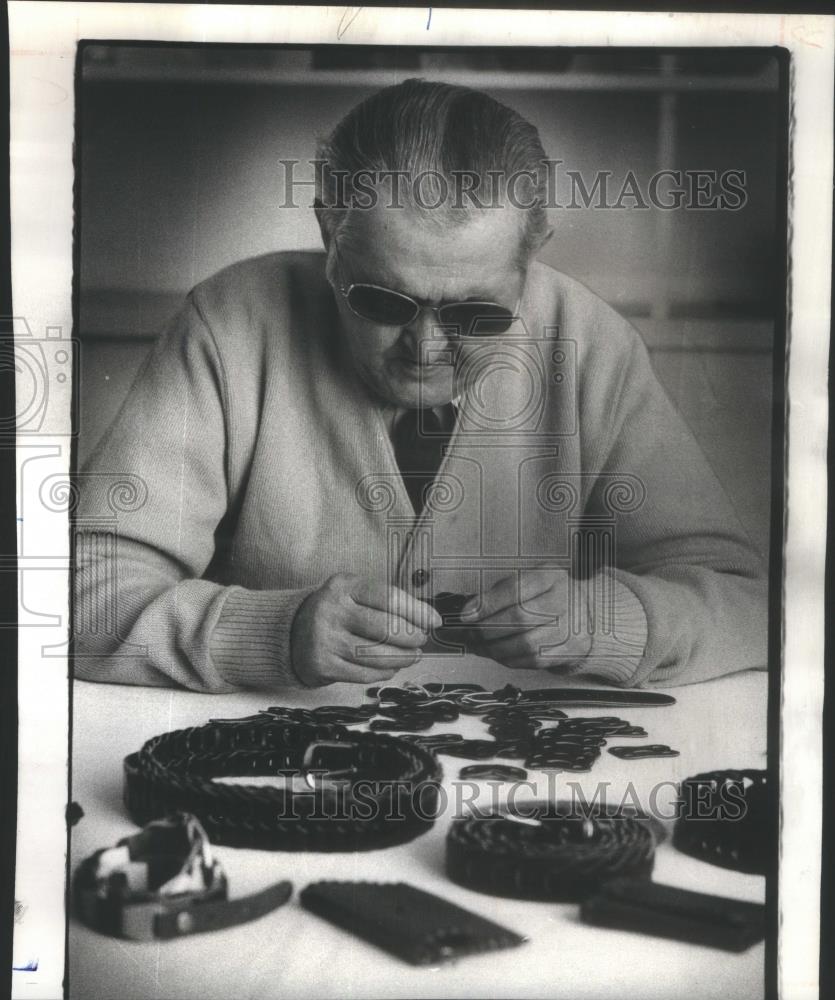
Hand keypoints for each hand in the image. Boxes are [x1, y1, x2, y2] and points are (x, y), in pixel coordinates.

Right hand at [291, 573, 441, 685]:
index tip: (434, 621)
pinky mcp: (322, 665)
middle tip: (421, 641)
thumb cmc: (336, 611)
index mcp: (343, 586)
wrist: (292, 632)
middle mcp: (331, 611)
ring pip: (376, 655)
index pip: (388, 597)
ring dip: (402, 658)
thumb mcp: (355, 592)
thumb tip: (427, 618)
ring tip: (412, 656)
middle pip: (385, 628)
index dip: (417, 611)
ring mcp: (325, 639)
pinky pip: (363, 674)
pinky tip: (390, 668)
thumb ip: (386, 601)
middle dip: (412, 637)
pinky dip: (383, 672)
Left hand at [459, 569, 592, 672]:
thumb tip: (470, 610)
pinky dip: (510, 659)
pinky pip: (533, 660)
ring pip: (526, 644)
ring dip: (495, 649)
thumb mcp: (527, 581)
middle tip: (471, 633)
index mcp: (551, 577)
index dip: (487, 604)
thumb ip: (499, 592)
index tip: (466, 615)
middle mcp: (565, 600)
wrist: (585, 612)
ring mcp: (572, 628)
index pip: (516, 590)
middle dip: (487, 629)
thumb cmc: (548, 595)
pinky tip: (498, 654)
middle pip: (520, 618)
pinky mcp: (570, 651)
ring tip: (480, 645)